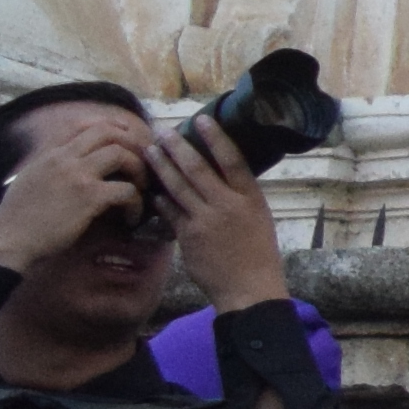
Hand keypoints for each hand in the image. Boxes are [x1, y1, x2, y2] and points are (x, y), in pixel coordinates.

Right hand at [0, 106, 162, 269]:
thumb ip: (50, 166)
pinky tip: (132, 217)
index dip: (110, 126)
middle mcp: (63, 158)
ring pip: (121, 154)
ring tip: (141, 188)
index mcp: (49, 153)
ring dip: (139, 170)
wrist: (8, 239)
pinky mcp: (89, 197)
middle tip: (144, 161)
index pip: (82, 124)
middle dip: (132, 142)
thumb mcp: (29, 179)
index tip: (126, 136)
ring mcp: (77, 175)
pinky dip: (136, 203)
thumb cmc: (17, 217)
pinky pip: (127, 190)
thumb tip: (69, 166)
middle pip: (107, 131)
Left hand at [153, 115, 291, 314]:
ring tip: (150, 151)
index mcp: (250, 198)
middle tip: (161, 131)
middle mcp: (228, 205)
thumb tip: (219, 177)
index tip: (200, 119)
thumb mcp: (258, 218)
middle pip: (197, 168)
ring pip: (178, 186)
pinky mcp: (188, 236)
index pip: (231, 160)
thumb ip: (238, 197)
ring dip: (161, 166)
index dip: (215, 138)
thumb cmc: (258, 253)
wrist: (249, 288)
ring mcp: (206, 220)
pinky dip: (160, 197)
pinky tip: (152, 188)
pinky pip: (170, 210)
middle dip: (176, 147)